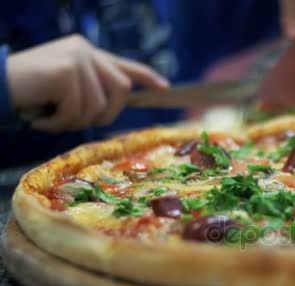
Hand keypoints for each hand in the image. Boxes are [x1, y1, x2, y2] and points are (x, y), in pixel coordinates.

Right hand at [7, 34, 168, 132]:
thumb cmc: (27, 91)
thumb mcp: (65, 85)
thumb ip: (91, 87)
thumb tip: (117, 103)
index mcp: (87, 51)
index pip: (124, 65)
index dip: (146, 77)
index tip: (164, 87)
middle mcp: (86, 50)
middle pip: (120, 89)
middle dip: (106, 113)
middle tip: (76, 121)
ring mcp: (77, 59)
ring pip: (98, 105)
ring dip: (76, 121)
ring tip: (52, 118)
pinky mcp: (67, 72)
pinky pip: (77, 111)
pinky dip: (60, 124)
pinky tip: (42, 120)